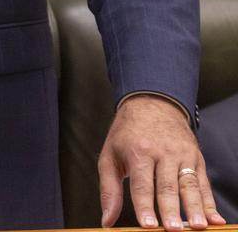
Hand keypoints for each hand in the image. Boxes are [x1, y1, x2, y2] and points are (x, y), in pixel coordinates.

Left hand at [98, 94, 224, 229]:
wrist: (151, 102)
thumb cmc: (127, 134)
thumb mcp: (110, 155)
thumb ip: (109, 189)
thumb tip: (107, 221)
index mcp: (138, 151)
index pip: (142, 184)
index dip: (145, 206)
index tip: (148, 226)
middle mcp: (162, 152)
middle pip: (167, 186)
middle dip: (171, 209)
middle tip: (173, 230)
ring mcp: (181, 154)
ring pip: (189, 185)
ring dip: (195, 208)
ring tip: (199, 227)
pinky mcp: (196, 157)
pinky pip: (203, 183)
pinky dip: (210, 203)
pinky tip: (215, 220)